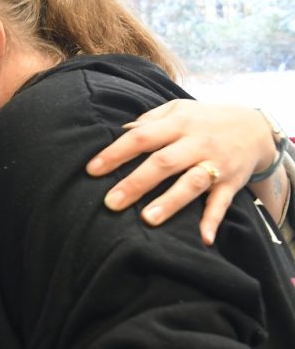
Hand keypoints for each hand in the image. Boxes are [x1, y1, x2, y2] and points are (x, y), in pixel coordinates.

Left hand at [86, 100, 276, 245]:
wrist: (254, 127)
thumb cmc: (203, 119)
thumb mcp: (177, 110)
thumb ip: (149, 120)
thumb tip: (121, 130)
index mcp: (177, 123)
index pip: (141, 137)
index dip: (115, 153)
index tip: (92, 170)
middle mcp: (196, 143)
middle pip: (162, 162)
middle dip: (135, 183)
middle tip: (110, 202)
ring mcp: (215, 163)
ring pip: (191, 183)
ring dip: (171, 201)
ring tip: (148, 219)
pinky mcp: (232, 183)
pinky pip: (222, 202)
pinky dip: (213, 220)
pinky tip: (203, 238)